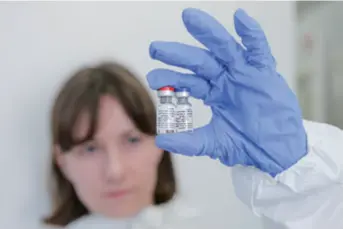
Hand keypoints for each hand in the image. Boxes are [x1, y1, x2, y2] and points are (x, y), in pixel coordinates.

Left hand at [146, 8, 306, 176]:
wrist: (276, 152)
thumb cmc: (248, 144)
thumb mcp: (215, 143)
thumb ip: (189, 142)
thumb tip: (161, 140)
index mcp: (213, 93)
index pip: (188, 81)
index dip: (171, 78)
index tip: (152, 78)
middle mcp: (226, 79)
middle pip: (200, 61)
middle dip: (179, 54)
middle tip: (156, 49)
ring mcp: (245, 73)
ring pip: (225, 48)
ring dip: (209, 33)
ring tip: (189, 18)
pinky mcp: (265, 73)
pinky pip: (259, 50)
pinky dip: (252, 35)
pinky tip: (240, 19)